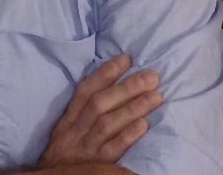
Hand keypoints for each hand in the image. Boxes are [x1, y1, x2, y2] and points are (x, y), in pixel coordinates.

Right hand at [39, 53, 162, 166]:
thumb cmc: (66, 155)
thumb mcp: (68, 132)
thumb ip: (85, 112)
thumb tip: (114, 84)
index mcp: (68, 120)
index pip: (85, 91)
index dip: (105, 73)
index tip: (126, 58)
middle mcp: (74, 132)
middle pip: (99, 104)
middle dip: (126, 88)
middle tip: (152, 77)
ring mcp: (85, 150)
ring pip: (107, 124)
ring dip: (133, 108)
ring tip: (156, 97)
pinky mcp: (96, 166)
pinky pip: (112, 150)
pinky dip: (127, 136)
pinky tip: (144, 126)